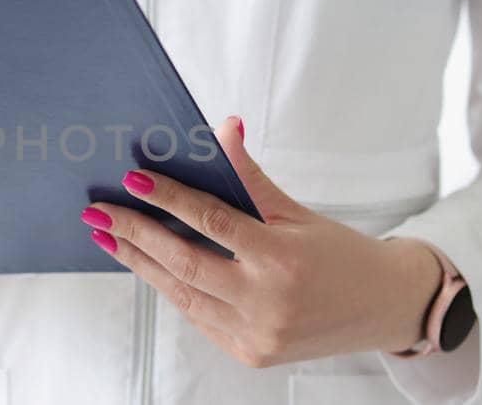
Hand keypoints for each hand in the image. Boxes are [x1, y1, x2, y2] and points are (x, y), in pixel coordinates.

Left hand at [82, 117, 441, 366]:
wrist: (384, 308)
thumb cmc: (341, 254)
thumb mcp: (298, 212)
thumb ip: (250, 178)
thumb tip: (222, 127)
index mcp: (284, 260)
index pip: (212, 222)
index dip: (169, 199)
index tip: (132, 180)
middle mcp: (268, 302)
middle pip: (185, 263)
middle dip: (134, 235)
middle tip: (97, 212)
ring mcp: (257, 334)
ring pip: (183, 295)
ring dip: (140, 264)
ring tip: (108, 237)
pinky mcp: (249, 353)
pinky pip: (198, 316)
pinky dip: (172, 288)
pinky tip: (147, 264)